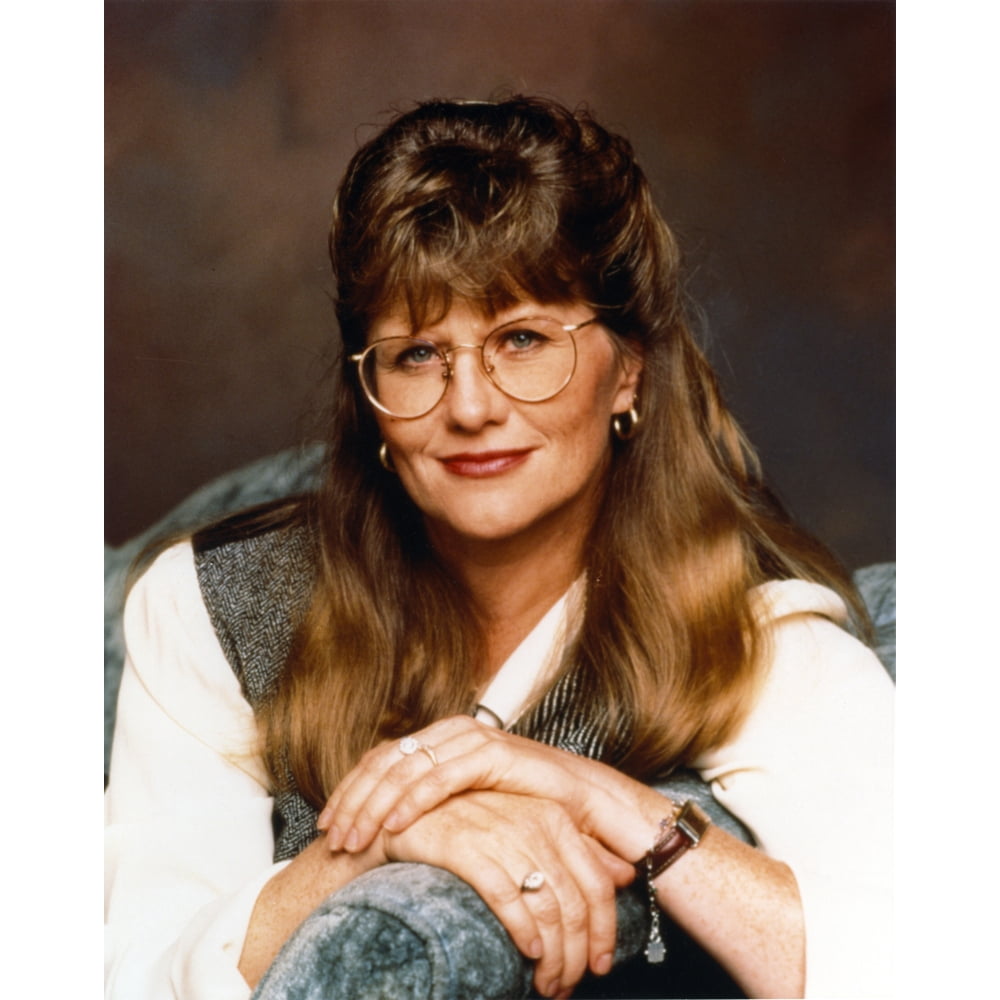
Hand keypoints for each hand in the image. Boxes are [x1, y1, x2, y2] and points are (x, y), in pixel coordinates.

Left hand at [318, 716, 640, 858]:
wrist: (583, 802)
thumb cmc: (523, 806)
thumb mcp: (466, 804)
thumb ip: (430, 802)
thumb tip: (383, 823)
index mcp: (439, 738)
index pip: (380, 760)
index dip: (350, 791)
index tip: (327, 825)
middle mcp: (450, 732)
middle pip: (385, 762)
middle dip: (353, 801)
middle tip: (332, 838)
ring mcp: (471, 739)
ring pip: (405, 769)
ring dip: (374, 806)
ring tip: (353, 839)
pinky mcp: (492, 753)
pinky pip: (441, 778)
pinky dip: (413, 801)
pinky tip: (393, 827)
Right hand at [376, 789, 633, 997]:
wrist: (407, 813)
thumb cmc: (472, 825)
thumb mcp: (530, 830)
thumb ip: (578, 849)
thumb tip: (624, 874)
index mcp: (555, 816)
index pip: (597, 883)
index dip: (605, 932)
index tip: (600, 966)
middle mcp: (534, 820)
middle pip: (575, 903)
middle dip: (576, 956)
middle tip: (565, 987)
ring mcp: (501, 832)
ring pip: (546, 906)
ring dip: (551, 957)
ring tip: (545, 985)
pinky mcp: (467, 846)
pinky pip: (507, 897)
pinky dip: (522, 931)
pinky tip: (526, 953)